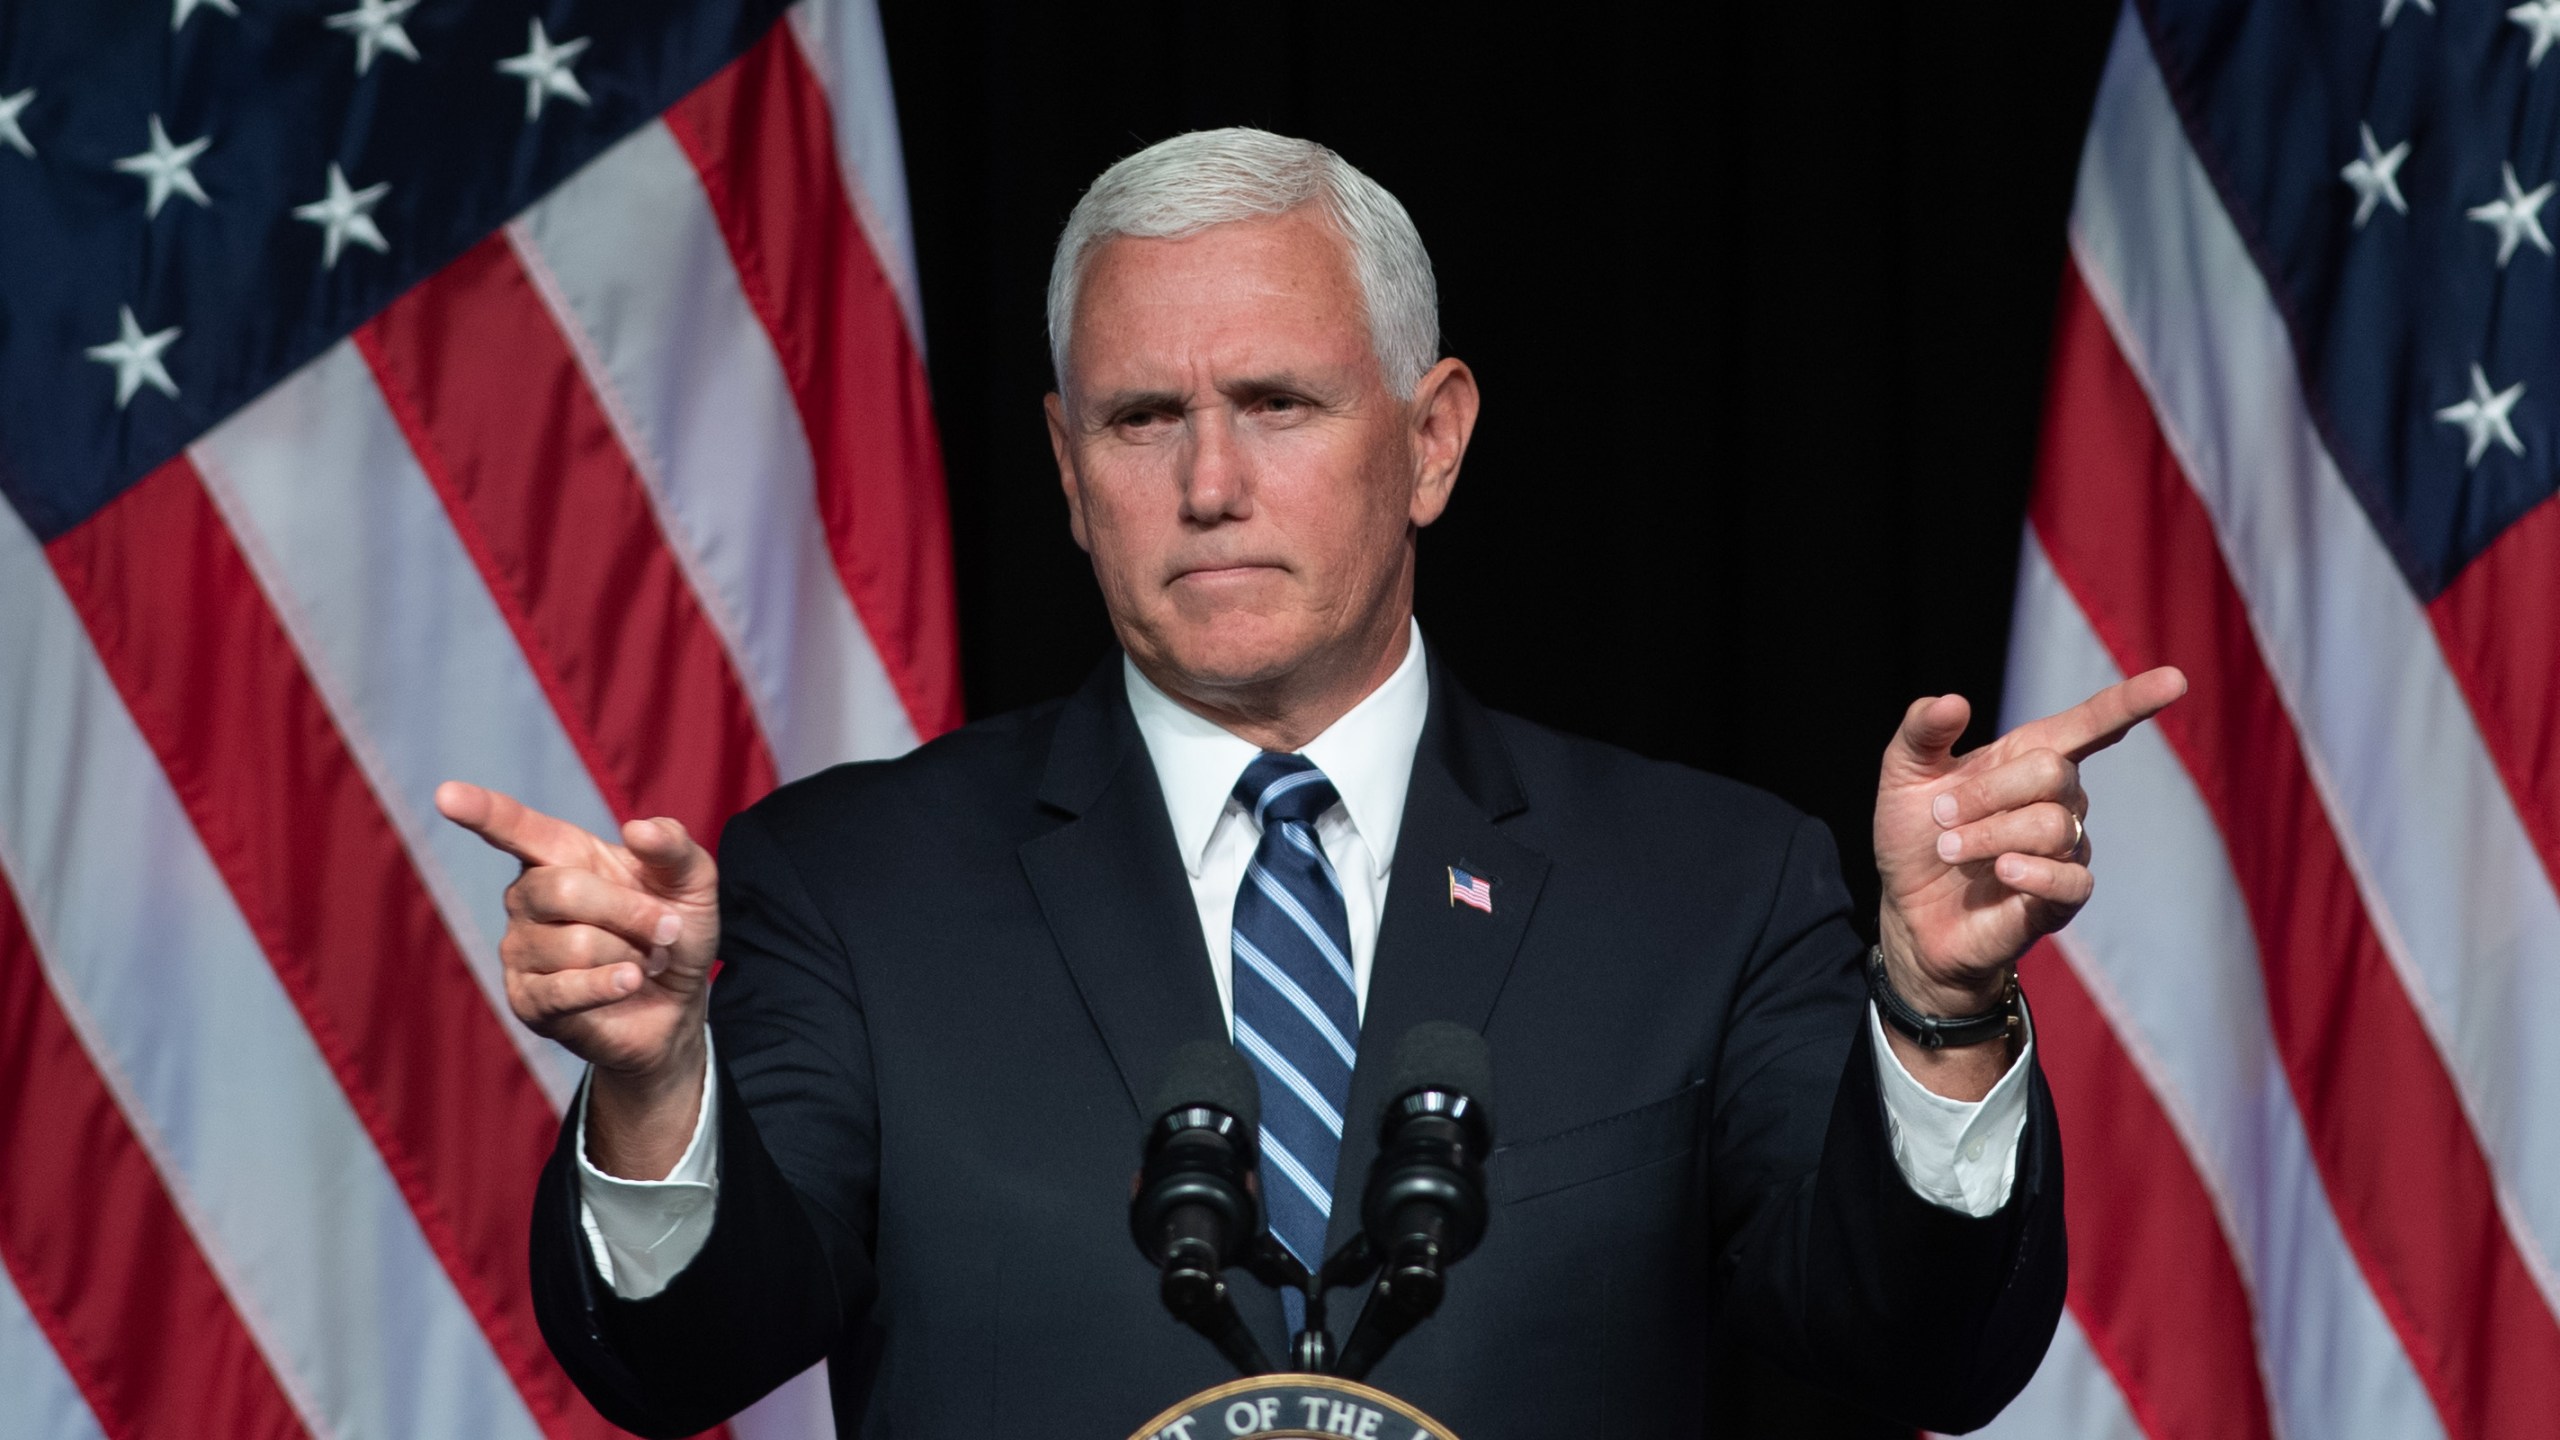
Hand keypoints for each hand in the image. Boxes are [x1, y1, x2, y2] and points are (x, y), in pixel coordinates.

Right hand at [435, 781, 719, 1175]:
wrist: (678, 1003)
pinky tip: (630, 982)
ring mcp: (520, 950)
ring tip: (640, 962)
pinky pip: (566, 989)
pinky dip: (610, 985)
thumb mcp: (692, 881)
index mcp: (560, 856)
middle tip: (665, 929)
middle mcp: (527, 898)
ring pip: (576, 944)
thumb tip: (638, 829)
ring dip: (630, 955)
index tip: (447, 795)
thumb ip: (673, 847)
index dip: (482, 811)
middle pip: (564, 889)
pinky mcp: (528, 1001)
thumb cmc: (674, 930)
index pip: (515, 828)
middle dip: (631, 911)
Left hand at [1873, 667, 2186, 1017]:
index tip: (2174, 681)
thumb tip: (1954, 701)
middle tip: (1942, 816)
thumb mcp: (1903, 775)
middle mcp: (2060, 799)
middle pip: (2053, 773)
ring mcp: (2067, 849)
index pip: (2093, 724)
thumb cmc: (1916, 837)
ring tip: (1950, 850)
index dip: (2133, 701)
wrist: (1909, 911)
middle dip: (1988, 792)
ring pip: (2053, 827)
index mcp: (2030, 758)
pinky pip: (2071, 880)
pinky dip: (2032, 873)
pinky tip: (2001, 873)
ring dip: (1988, 836)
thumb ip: (1923, 731)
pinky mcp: (2064, 899)